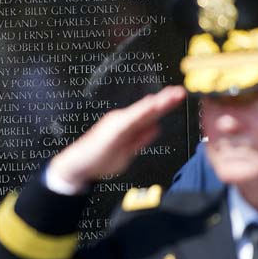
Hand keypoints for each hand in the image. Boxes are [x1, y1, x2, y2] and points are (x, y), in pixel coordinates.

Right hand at [49, 86, 185, 189]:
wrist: (78, 166)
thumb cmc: (99, 159)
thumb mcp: (128, 151)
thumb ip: (142, 139)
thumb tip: (156, 128)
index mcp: (128, 125)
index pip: (151, 114)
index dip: (165, 105)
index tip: (178, 96)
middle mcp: (123, 120)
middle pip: (148, 109)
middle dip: (165, 100)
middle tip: (179, 92)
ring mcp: (118, 123)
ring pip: (141, 111)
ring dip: (156, 104)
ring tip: (170, 97)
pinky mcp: (113, 129)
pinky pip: (130, 120)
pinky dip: (141, 113)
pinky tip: (150, 107)